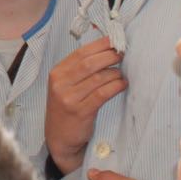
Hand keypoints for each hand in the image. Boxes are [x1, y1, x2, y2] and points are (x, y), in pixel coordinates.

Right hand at [45, 37, 126, 173]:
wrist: (59, 138)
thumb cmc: (67, 108)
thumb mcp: (65, 86)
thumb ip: (80, 70)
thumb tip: (106, 51)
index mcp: (57, 72)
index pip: (80, 53)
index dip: (99, 45)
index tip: (115, 41)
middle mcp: (60, 83)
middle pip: (89, 63)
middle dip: (109, 56)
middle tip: (123, 54)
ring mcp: (69, 97)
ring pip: (98, 78)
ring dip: (115, 73)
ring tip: (123, 74)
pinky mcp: (80, 111)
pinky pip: (102, 94)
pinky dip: (115, 87)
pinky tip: (122, 85)